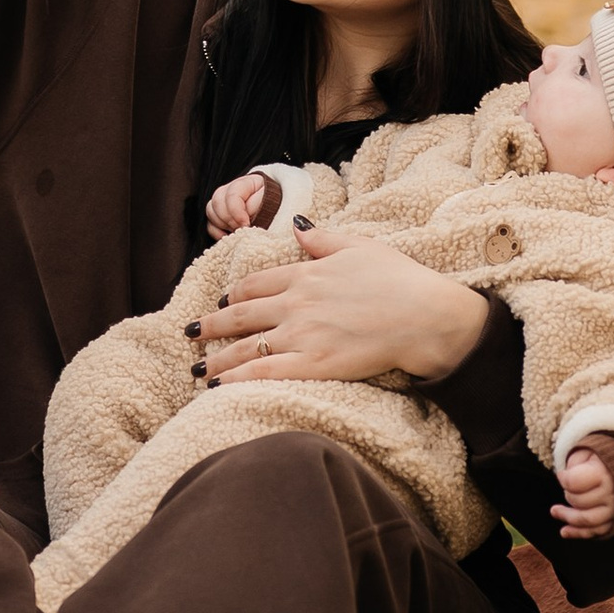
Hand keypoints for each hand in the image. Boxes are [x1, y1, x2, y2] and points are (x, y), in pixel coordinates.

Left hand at [190, 224, 487, 389]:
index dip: (234, 292)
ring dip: (217, 359)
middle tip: (189, 332)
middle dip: (211, 325)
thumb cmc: (399, 279)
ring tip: (197, 368)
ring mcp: (302, 335)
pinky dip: (237, 380)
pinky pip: (264, 372)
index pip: (256, 283)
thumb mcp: (359, 245)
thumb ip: (322, 238)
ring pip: (245, 347)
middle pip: (240, 314)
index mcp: (306, 274)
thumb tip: (297, 225)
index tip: (221, 300)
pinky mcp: (314, 365)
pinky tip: (218, 388)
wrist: (424, 315)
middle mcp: (296, 304)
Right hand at [204, 168, 281, 237]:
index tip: (247, 225)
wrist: (284, 210)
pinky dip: (217, 232)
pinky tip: (228, 237)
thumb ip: (260, 208)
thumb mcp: (275, 203)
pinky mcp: (222, 216)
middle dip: (230, 219)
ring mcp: (224, 202)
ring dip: (223, 224)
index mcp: (247, 182)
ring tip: (238, 232)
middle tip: (243, 230)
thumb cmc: (282, 206)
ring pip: (211, 210)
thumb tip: (245, 222)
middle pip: (218, 201)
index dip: (237, 212)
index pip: (232, 194)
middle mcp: (232, 189)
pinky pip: (210, 223)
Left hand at [553, 445, 613, 539]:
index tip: (562, 475)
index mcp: (605, 473)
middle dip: (568, 494)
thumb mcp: (588, 452)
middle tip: (568, 487)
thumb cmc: (603, 459)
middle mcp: (613, 494)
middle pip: (579, 501)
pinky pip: (597, 531)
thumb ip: (575, 464)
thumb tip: (563, 479)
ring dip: (568, 518)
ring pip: (586, 520)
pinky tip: (564, 531)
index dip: (563, 479)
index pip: (574, 483)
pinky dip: (579, 533)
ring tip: (554, 512)